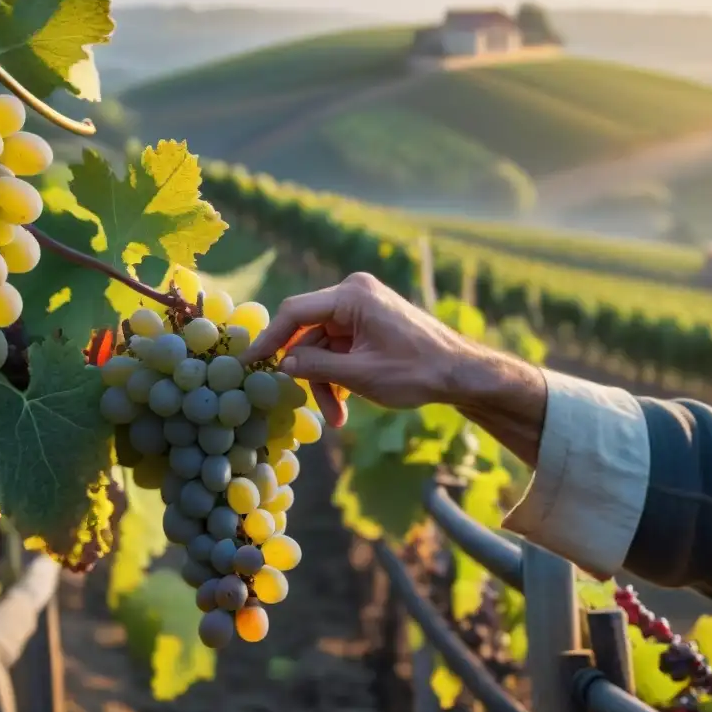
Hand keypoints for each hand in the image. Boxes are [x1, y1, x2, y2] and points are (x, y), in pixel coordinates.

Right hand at [240, 272, 468, 427]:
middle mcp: (353, 294)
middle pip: (308, 333)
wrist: (461, 374)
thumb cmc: (416, 371)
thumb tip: (281, 365)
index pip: (295, 312)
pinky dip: (339, 376)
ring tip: (337, 417)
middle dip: (308, 373)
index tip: (250, 363)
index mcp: (352, 295)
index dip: (269, 339)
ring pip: (322, 347)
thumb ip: (315, 367)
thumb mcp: (359, 374)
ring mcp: (362, 309)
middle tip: (300, 403)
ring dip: (326, 382)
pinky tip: (345, 406)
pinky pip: (339, 349)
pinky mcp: (368, 326)